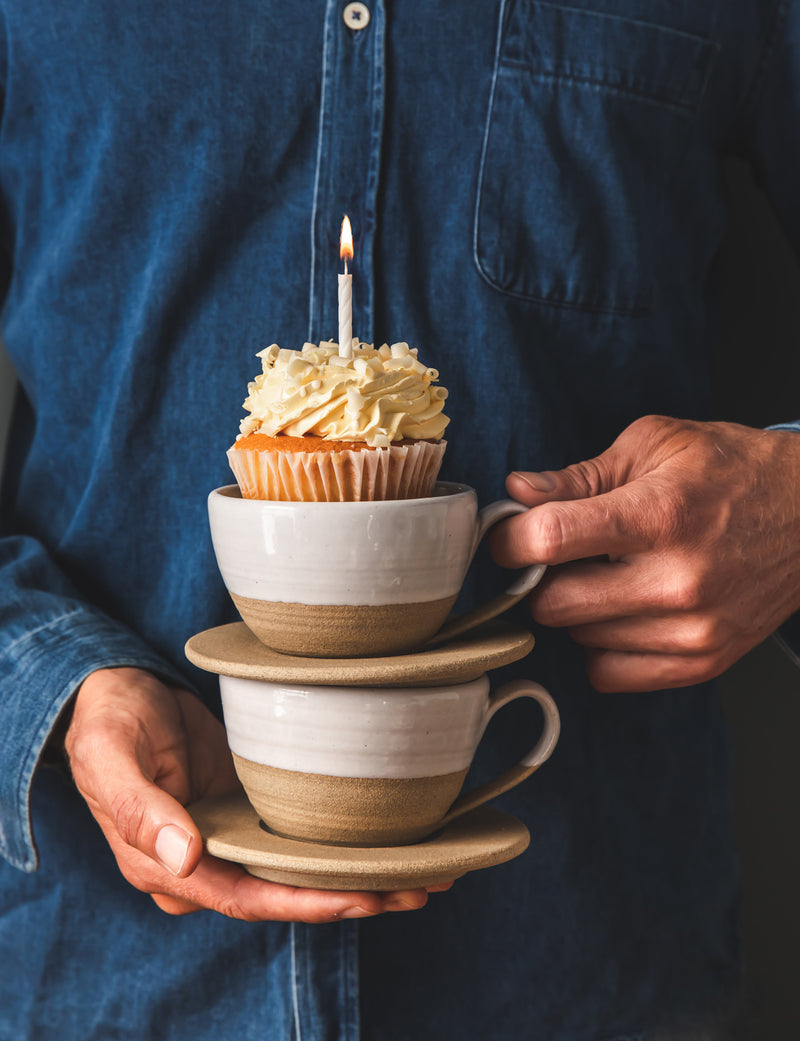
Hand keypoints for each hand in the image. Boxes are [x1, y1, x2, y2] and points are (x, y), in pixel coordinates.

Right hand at [64, 667, 434, 920]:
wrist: (116, 692)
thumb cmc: (108, 719)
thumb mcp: (111, 753)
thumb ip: (139, 807)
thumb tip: (183, 858)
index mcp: (163, 866)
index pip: (244, 898)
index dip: (303, 903)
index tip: (362, 896)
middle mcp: (202, 866)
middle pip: (282, 896)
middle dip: (350, 898)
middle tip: (418, 890)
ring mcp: (227, 840)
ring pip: (296, 873)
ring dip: (357, 878)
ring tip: (423, 874)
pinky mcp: (246, 814)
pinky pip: (296, 840)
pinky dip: (339, 846)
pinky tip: (385, 842)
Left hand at [490, 416, 799, 692]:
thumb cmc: (731, 470)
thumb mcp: (656, 445)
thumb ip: (579, 476)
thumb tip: (517, 492)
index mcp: (660, 514)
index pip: (551, 540)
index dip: (510, 538)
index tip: (508, 535)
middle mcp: (677, 580)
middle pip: (554, 603)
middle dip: (545, 576)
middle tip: (566, 553)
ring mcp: (692, 630)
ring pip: (578, 639)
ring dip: (578, 609)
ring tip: (613, 573)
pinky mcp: (702, 662)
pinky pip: (609, 674)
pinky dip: (602, 645)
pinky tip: (626, 610)